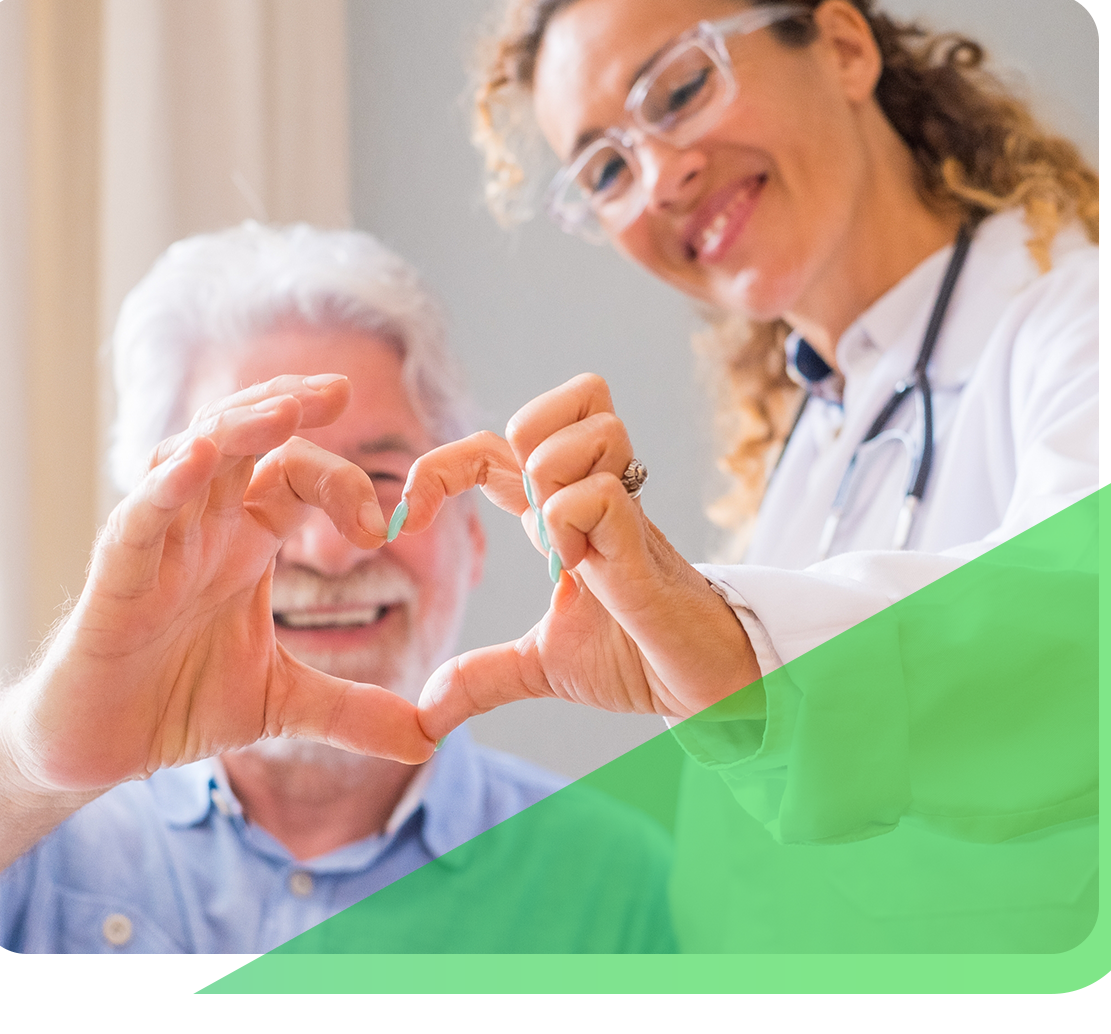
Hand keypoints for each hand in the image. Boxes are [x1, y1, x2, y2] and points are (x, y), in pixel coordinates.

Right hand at [0, 374, 434, 798]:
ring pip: (192, 460)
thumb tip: (428, 738)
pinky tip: (202, 458)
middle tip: (339, 390)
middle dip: (287, 408)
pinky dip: (169, 486)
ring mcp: (158, 546)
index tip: (383, 528)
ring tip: (285, 407)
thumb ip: (355, 710)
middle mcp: (203, 529)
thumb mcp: (284, 703)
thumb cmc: (179, 702)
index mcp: (245, 543)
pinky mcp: (117, 578)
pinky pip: (141, 518)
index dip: (341, 484)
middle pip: (244, 442)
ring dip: (238, 429)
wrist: (102, 749)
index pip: (293, 476)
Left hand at [397, 374, 760, 739]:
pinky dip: (572, 524)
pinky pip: (599, 493)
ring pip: (590, 426)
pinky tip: (578, 569)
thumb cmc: (635, 659)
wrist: (702, 689)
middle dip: (518, 439)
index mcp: (565, 513)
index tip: (408, 517)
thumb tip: (424, 714)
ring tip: (559, 545)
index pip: (499, 445)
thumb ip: (482, 677)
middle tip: (520, 508)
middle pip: (572, 394)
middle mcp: (595, 496)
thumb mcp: (540, 666)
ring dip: (551, 479)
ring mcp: (625, 514)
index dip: (445, 464)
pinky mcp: (644, 547)